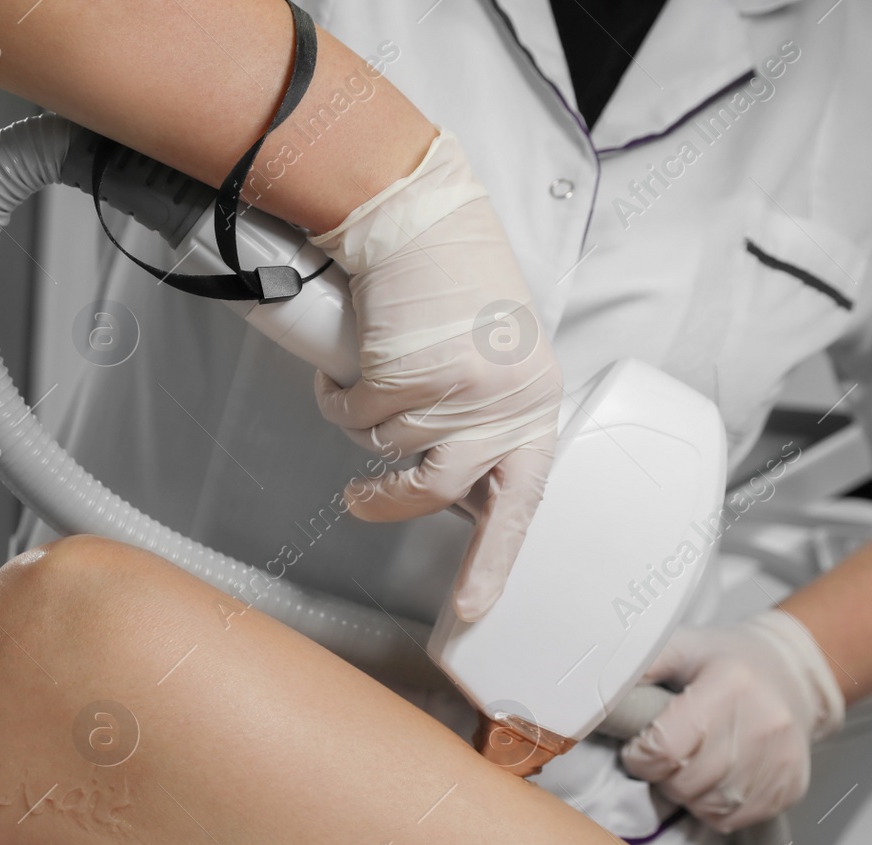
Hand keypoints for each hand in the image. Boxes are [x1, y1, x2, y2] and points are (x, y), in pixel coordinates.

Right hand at [307, 128, 562, 621]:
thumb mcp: (494, 356)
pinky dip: (336, 392)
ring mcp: (458, 388)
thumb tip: (460, 490)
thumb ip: (486, 420)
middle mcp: (505, 401)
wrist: (419, 211)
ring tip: (365, 377)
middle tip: (361, 500)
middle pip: (437, 489)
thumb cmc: (452, 279)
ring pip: (385, 448)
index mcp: (535, 403)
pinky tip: (349, 360)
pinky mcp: (409, 370)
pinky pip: (352, 414)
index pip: (521, 499)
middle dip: (388, 502)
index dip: (491, 559)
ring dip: (361, 420)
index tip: (473, 607)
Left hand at [619, 610, 845, 832]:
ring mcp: (782, 758)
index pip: (666, 747)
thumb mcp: (682, 646)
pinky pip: (736, 819)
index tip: (639, 746)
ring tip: (691, 764)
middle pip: (686, 783)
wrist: (791, 675)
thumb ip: (640, 665)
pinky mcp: (792, 786)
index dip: (640, 755)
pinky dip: (714, 808)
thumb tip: (595, 689)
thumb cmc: (725, 661)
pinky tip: (715, 779)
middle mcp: (764, 722)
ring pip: (710, 807)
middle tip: (665, 755)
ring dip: (687, 794)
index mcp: (730, 683)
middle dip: (662, 776)